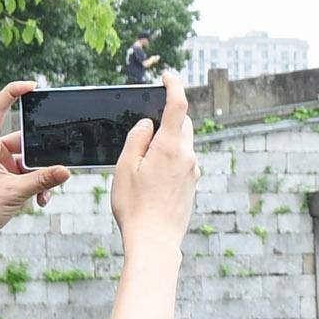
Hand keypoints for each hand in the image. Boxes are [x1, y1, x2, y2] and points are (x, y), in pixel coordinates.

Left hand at [0, 81, 70, 251]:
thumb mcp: (12, 193)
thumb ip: (41, 181)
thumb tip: (66, 171)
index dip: (13, 93)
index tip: (33, 86)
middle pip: (23, 141)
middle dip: (40, 156)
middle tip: (55, 164)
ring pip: (28, 162)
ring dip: (39, 176)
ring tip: (44, 193)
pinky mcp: (3, 180)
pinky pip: (26, 176)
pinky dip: (35, 186)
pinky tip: (40, 200)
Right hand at [108, 76, 196, 248]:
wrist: (155, 241)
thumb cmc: (135, 206)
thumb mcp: (125, 167)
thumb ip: (137, 138)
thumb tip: (147, 124)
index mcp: (170, 147)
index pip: (177, 105)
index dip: (174, 85)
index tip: (167, 76)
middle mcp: (187, 156)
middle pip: (181, 124)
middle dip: (168, 116)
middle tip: (146, 123)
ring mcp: (192, 171)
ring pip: (182, 144)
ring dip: (167, 141)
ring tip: (143, 158)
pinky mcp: (192, 185)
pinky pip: (182, 162)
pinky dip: (170, 158)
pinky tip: (152, 176)